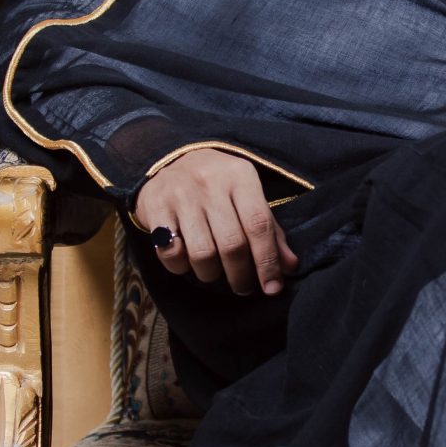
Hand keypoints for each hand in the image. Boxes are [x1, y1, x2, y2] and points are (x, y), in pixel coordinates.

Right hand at [133, 149, 300, 297]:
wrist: (168, 158)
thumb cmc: (218, 185)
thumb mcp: (247, 196)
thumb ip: (270, 230)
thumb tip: (290, 266)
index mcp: (240, 176)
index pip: (259, 225)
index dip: (267, 262)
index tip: (272, 288)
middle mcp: (211, 182)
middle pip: (232, 245)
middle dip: (240, 275)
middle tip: (242, 287)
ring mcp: (181, 194)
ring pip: (202, 254)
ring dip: (211, 274)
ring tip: (214, 273)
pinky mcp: (155, 206)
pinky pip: (171, 253)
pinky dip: (180, 267)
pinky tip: (187, 262)